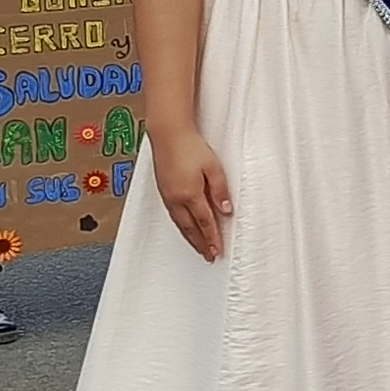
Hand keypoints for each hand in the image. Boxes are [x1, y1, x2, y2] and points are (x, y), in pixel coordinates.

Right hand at [148, 128, 233, 259]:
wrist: (168, 134)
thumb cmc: (191, 147)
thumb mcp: (213, 167)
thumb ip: (220, 190)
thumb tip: (226, 210)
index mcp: (190, 195)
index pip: (205, 223)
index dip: (213, 238)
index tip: (218, 251)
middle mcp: (176, 199)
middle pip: (191, 228)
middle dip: (201, 244)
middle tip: (209, 256)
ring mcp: (167, 195)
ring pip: (180, 223)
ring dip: (190, 237)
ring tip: (198, 247)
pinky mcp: (163, 190)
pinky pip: (172, 215)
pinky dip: (181, 226)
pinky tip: (184, 227)